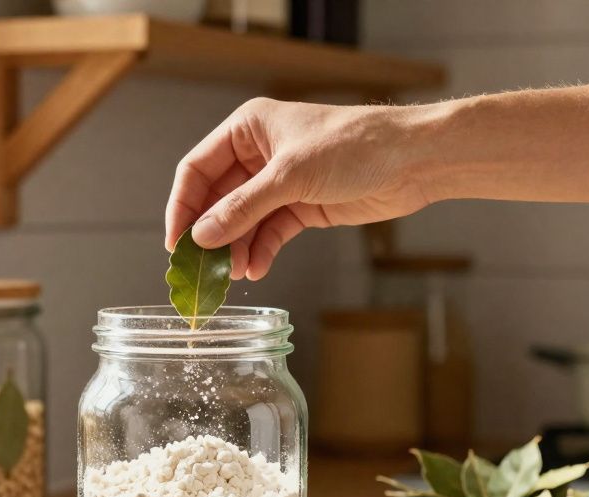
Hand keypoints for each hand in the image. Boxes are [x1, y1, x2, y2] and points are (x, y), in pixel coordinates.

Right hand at [165, 98, 435, 279]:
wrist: (412, 161)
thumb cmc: (355, 146)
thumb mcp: (291, 176)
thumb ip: (243, 208)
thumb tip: (202, 236)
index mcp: (247, 129)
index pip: (197, 169)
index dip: (183, 207)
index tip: (175, 244)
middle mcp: (258, 154)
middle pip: (217, 200)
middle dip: (210, 235)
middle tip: (200, 270)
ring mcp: (280, 183)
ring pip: (242, 221)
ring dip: (234, 248)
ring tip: (230, 276)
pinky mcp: (301, 206)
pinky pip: (268, 233)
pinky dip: (260, 251)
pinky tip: (255, 269)